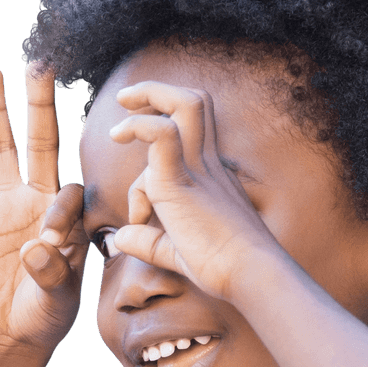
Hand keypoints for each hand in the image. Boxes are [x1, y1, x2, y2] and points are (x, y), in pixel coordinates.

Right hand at [0, 64, 88, 357]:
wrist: (9, 333)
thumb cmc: (45, 317)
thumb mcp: (57, 301)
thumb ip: (52, 274)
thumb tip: (33, 248)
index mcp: (67, 219)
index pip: (67, 194)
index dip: (60, 211)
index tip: (49, 240)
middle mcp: (36, 201)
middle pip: (41, 144)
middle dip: (40, 107)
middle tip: (40, 66)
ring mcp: (2, 206)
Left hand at [108, 81, 277, 300]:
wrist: (249, 274)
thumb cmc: (223, 268)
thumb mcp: (178, 253)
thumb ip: (149, 242)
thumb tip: (120, 237)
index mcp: (212, 177)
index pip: (188, 139)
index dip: (151, 163)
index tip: (139, 212)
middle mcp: (209, 165)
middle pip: (194, 103)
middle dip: (157, 93)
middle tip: (126, 101)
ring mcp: (198, 169)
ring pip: (183, 105)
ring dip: (148, 97)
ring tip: (118, 124)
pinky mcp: (181, 181)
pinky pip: (161, 133)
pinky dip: (138, 128)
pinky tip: (120, 144)